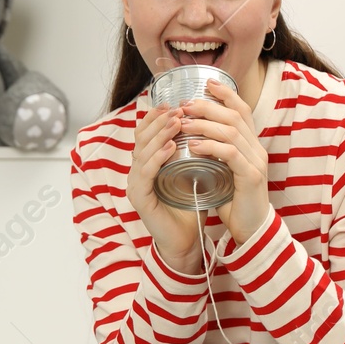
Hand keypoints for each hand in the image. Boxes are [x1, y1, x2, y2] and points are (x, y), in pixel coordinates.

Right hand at [127, 103, 207, 274]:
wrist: (185, 241)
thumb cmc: (189, 207)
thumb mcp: (192, 173)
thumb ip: (192, 153)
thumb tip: (209, 126)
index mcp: (147, 164)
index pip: (145, 134)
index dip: (155, 116)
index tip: (172, 102)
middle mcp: (136, 171)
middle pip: (141, 138)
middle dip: (159, 120)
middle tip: (178, 108)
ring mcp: (135, 184)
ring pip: (142, 152)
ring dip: (160, 134)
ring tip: (177, 121)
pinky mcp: (139, 198)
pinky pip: (146, 172)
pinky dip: (158, 157)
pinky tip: (171, 146)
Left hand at [181, 78, 270, 245]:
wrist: (251, 229)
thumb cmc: (234, 201)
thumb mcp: (224, 172)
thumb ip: (215, 154)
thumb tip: (191, 138)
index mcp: (251, 145)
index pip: (242, 110)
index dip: (226, 94)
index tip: (207, 83)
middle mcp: (257, 149)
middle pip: (234, 116)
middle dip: (207, 106)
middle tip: (184, 105)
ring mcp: (256, 162)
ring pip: (230, 131)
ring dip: (204, 124)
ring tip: (182, 123)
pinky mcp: (250, 177)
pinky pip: (230, 153)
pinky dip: (210, 146)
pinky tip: (194, 145)